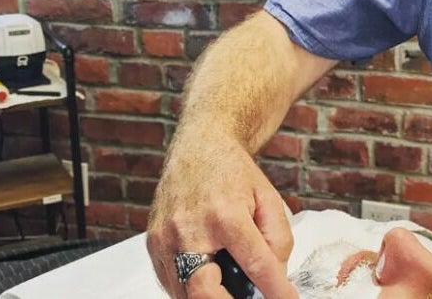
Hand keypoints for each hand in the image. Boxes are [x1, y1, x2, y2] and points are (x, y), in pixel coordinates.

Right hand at [147, 139, 297, 298]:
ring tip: (230, 285)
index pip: (255, 265)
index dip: (274, 290)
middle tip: (249, 296)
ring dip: (210, 296)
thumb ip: (278, 238)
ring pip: (185, 294)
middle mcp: (190, 229)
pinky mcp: (153, 245)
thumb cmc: (232, 172)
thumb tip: (275, 276)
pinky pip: (171, 283)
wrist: (198, 148)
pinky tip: (210, 276)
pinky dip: (192, 289)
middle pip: (205, 292)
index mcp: (226, 214)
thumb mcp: (268, 198)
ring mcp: (166, 239)